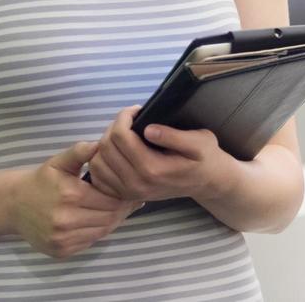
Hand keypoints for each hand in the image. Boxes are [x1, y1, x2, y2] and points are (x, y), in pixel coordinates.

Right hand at [8, 141, 138, 258]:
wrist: (14, 204)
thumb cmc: (42, 180)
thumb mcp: (59, 161)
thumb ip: (79, 152)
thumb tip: (99, 145)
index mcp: (70, 195)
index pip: (110, 200)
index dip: (123, 196)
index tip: (128, 190)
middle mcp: (66, 220)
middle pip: (108, 218)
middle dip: (121, 210)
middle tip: (128, 202)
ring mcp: (62, 239)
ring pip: (101, 232)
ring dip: (112, 222)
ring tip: (116, 211)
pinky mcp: (59, 251)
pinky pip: (88, 243)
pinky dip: (97, 233)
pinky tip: (98, 221)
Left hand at [88, 106, 240, 204]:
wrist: (206, 182)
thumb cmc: (204, 158)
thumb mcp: (199, 142)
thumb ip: (174, 136)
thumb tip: (148, 129)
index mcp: (153, 169)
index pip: (121, 137)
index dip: (124, 117)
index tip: (136, 110)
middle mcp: (137, 183)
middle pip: (106, 148)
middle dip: (114, 127)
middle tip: (130, 119)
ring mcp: (129, 192)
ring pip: (98, 162)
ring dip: (106, 143)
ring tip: (124, 134)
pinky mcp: (126, 195)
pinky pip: (99, 177)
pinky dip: (103, 160)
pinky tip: (118, 151)